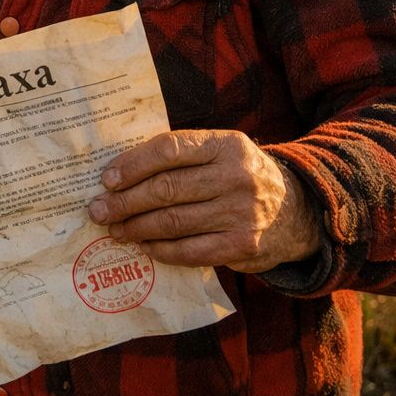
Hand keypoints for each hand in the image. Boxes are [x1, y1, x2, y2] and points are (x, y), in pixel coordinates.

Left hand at [87, 130, 321, 272]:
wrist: (297, 211)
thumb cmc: (240, 177)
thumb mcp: (222, 152)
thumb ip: (182, 156)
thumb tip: (120, 172)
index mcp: (226, 144)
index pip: (169, 150)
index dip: (133, 165)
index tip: (107, 179)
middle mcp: (236, 176)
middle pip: (166, 189)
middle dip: (125, 201)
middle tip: (98, 210)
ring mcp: (241, 213)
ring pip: (173, 221)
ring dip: (136, 227)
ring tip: (115, 229)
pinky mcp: (242, 245)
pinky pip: (189, 250)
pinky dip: (160, 249)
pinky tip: (144, 246)